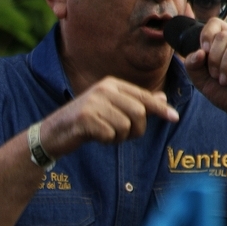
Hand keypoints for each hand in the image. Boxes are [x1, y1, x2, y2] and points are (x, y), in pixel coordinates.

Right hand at [39, 76, 179, 159]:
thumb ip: (135, 103)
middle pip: (139, 112)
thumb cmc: (84, 122)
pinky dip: (106, 141)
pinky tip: (95, 138)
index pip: (143, 96)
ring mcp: (93, 103)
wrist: (52, 133)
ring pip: (126, 125)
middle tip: (123, 136)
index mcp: (111, 84)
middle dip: (136, 129)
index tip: (174, 118)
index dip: (160, 108)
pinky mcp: (85, 118)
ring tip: (106, 135)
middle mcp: (103, 89)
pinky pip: (110, 134)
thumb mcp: (110, 109)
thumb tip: (162, 98)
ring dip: (120, 137)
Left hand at [185, 17, 226, 114]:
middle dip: (213, 58)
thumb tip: (199, 52)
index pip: (214, 23)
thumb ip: (192, 64)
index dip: (206, 35)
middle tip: (215, 75)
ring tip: (224, 80)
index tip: (203, 52)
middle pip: (221, 36)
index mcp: (223, 41)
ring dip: (224, 64)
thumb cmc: (222, 91)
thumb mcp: (201, 78)